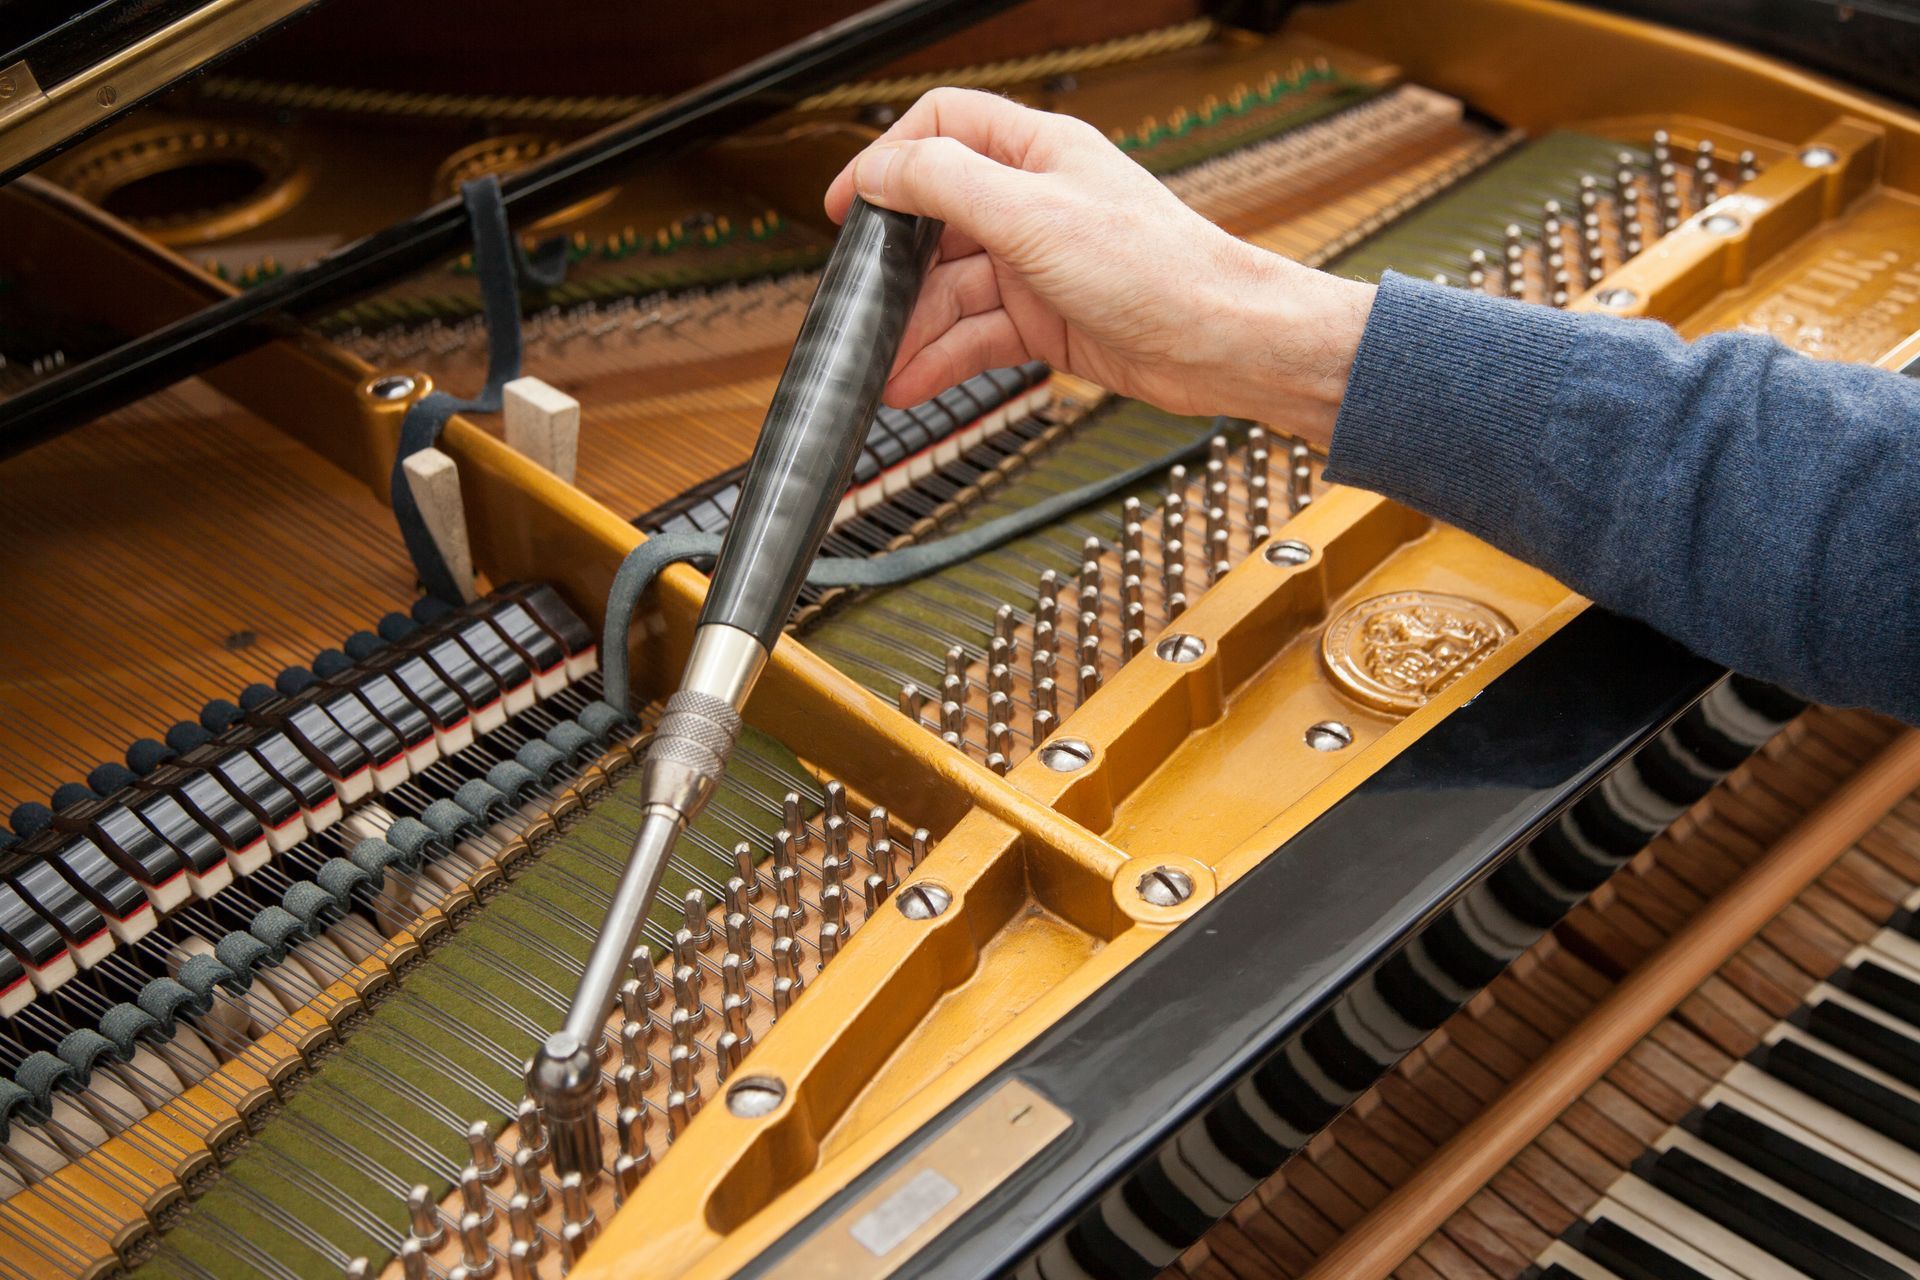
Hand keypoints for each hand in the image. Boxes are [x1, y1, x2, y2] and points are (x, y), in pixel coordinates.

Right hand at [824, 87, 1375, 443]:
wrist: (1220, 343)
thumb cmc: (1157, 269)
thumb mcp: (1035, 215)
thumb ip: (949, 185)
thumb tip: (881, 170)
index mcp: (1036, 153)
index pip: (942, 129)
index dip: (889, 161)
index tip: (849, 206)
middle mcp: (1033, 204)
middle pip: (935, 222)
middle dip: (893, 267)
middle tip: (856, 304)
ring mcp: (1037, 266)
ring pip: (951, 290)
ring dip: (911, 328)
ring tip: (878, 365)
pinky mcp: (1045, 322)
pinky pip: (976, 335)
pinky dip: (942, 359)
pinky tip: (911, 381)